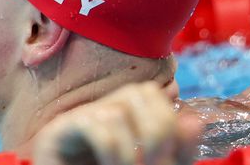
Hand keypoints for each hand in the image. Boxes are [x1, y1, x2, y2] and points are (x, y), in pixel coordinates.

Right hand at [32, 82, 201, 164]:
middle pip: (139, 92)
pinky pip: (93, 124)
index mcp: (122, 116)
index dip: (169, 120)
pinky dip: (111, 150)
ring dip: (133, 151)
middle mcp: (98, 110)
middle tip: (153, 163)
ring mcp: (75, 119)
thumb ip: (173, 152)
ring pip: (117, 110)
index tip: (169, 157)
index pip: (153, 93)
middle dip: (157, 129)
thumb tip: (194, 119)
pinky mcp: (55, 133)